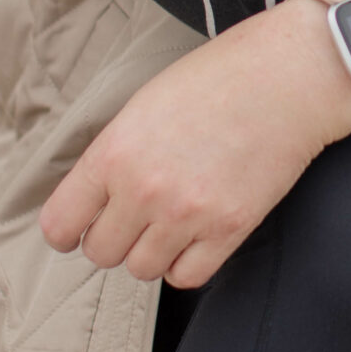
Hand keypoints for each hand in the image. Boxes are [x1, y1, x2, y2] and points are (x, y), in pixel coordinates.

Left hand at [39, 0, 350, 288]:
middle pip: (100, 252)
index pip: (60, 224)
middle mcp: (143, 189)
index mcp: (115, 150)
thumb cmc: (220, 75)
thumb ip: (116, 152)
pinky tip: (197, 234)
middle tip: (136, 215)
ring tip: (171, 220)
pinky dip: (186, 262)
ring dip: (152, 250)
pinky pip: (186, 276)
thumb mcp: (147, 102)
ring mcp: (187, 213)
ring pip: (141, 269)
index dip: (68, 227)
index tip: (81, 225)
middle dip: (114, 237)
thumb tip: (95, 195)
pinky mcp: (229, 229)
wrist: (290, 74)